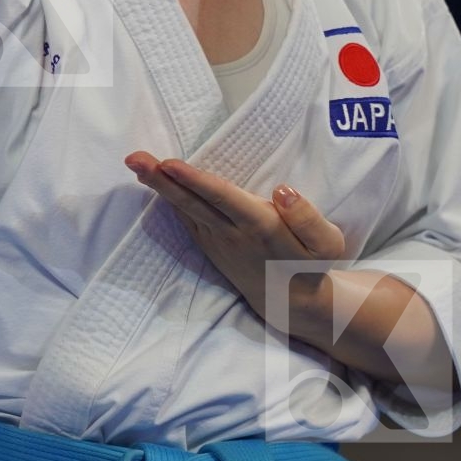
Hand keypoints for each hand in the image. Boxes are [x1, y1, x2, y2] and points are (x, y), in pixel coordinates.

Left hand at [124, 152, 347, 329]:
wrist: (291, 302)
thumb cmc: (311, 264)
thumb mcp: (327, 243)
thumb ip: (307, 217)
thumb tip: (283, 191)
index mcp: (261, 227)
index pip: (223, 199)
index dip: (196, 181)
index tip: (170, 164)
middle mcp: (232, 233)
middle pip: (193, 202)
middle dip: (162, 179)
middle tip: (134, 158)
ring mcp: (216, 241)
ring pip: (185, 208)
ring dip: (158, 186)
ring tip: (135, 163)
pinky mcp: (209, 245)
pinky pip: (186, 219)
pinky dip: (168, 200)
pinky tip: (151, 182)